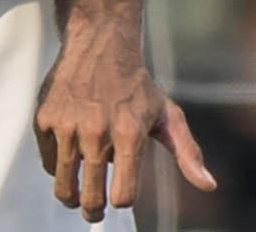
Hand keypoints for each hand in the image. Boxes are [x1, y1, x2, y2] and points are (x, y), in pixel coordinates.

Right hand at [32, 29, 216, 223]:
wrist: (100, 45)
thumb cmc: (137, 86)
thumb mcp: (168, 115)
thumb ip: (187, 153)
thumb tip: (209, 186)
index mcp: (130, 133)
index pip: (123, 194)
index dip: (122, 199)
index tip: (121, 196)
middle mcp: (97, 131)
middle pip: (91, 197)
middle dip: (94, 210)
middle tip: (94, 210)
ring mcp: (68, 126)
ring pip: (64, 185)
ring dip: (71, 197)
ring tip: (76, 196)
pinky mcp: (45, 120)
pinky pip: (49, 162)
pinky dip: (58, 167)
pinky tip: (69, 158)